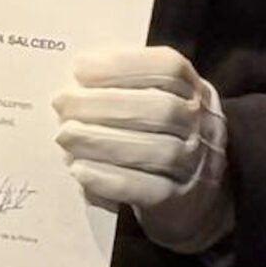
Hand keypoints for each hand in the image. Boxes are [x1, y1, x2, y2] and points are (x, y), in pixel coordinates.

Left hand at [53, 46, 232, 254]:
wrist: (199, 201)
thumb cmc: (166, 142)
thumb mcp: (163, 107)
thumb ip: (129, 90)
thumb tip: (77, 80)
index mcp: (197, 92)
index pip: (170, 69)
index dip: (125, 65)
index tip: (81, 67)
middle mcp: (203, 124)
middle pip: (162, 109)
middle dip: (106, 104)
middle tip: (62, 103)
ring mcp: (195, 164)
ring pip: (155, 151)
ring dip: (103, 140)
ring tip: (64, 135)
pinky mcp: (178, 201)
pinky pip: (147, 190)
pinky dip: (110, 179)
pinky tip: (79, 170)